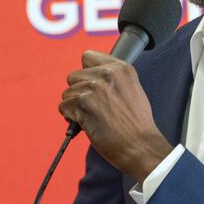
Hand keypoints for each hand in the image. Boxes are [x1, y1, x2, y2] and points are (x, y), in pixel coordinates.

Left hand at [59, 50, 172, 182]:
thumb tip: (91, 75)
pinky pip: (63, 107)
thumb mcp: (133, 89)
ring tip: (92, 117)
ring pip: (67, 93)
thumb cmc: (137, 124)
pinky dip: (70, 117)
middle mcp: (107, 74)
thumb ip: (113, 78)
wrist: (140, 146)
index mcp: (121, 68)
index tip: (93, 86)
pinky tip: (85, 123)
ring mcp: (94, 88)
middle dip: (79, 91)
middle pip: (74, 76)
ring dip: (75, 106)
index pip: (88, 57)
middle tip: (93, 106)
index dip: (87, 73)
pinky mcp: (83, 104)